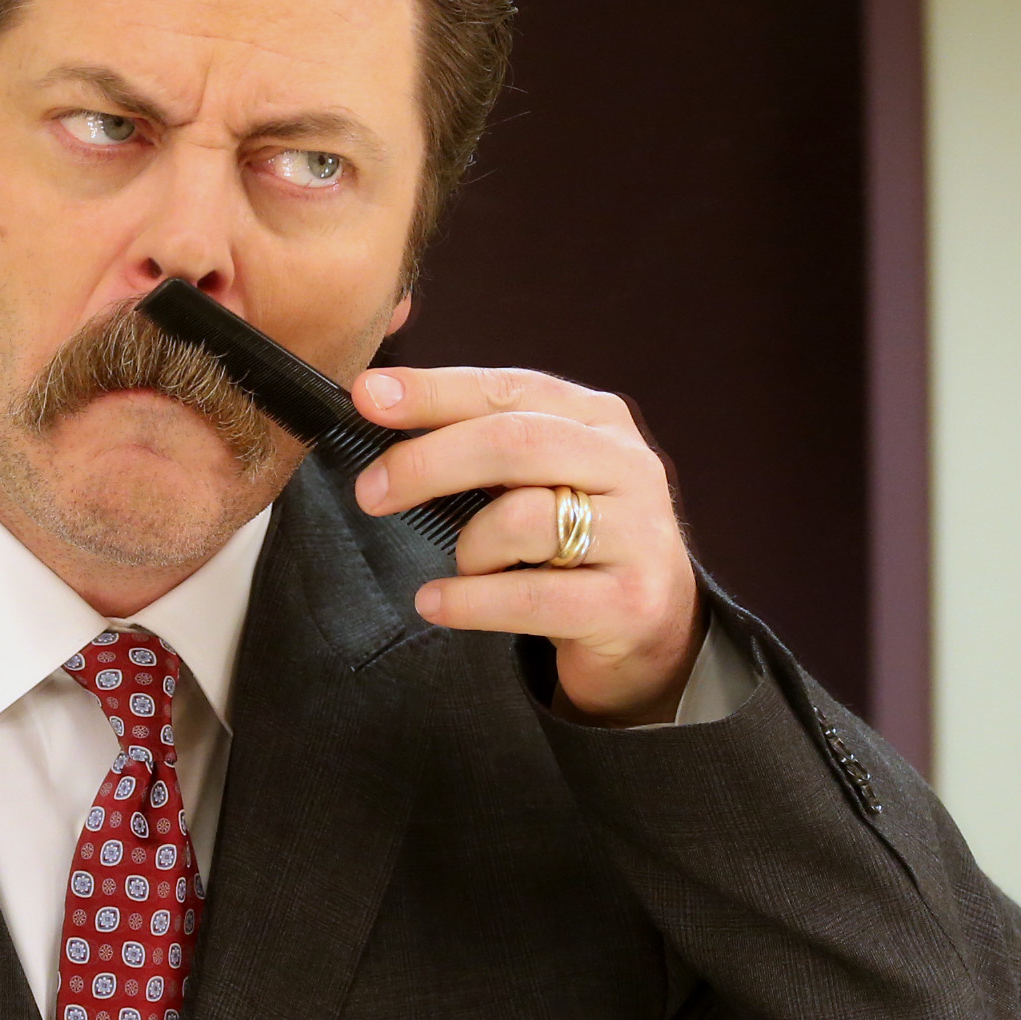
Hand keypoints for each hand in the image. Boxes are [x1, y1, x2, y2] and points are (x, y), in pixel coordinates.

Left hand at [349, 365, 703, 726]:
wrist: (654, 628)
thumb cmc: (572, 543)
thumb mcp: (536, 479)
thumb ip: (478, 440)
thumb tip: (377, 401)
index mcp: (598, 419)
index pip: (508, 391)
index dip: (434, 391)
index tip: (367, 396)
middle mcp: (627, 464)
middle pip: (514, 444)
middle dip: (429, 462)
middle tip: (371, 491)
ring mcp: (638, 533)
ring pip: (524, 520)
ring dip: (468, 548)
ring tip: (461, 567)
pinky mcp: (632, 601)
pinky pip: (530, 597)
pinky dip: (469, 602)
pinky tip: (436, 603)